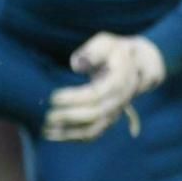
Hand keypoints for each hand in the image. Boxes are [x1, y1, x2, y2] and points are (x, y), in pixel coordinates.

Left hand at [44, 33, 164, 141]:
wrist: (136, 65)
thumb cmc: (114, 51)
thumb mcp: (105, 43)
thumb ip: (92, 52)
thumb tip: (76, 65)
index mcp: (119, 81)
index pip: (96, 95)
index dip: (74, 98)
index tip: (53, 97)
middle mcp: (119, 100)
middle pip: (94, 114)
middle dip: (69, 117)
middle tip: (48, 115)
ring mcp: (114, 112)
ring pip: (93, 129)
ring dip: (69, 133)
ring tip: (45, 130)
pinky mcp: (107, 120)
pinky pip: (91, 134)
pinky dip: (72, 137)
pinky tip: (52, 135)